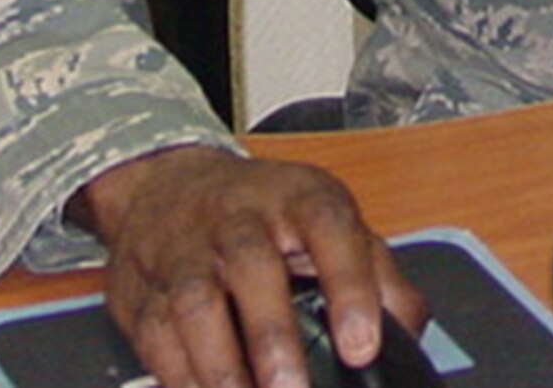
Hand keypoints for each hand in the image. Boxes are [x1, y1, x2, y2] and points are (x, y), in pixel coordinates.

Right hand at [72, 146, 424, 387]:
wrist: (167, 184)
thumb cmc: (262, 210)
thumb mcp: (327, 219)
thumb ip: (376, 273)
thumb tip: (410, 331)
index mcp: (297, 197)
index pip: (330, 228)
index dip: (350, 285)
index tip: (362, 345)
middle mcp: (239, 218)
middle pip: (252, 265)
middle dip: (272, 335)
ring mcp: (186, 251)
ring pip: (195, 303)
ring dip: (220, 365)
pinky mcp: (143, 290)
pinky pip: (155, 337)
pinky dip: (179, 377)